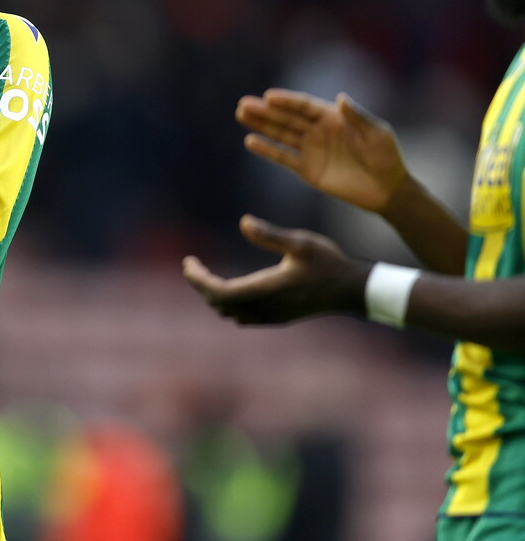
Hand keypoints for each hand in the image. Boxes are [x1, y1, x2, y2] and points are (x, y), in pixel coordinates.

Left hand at [183, 215, 367, 324]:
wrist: (352, 291)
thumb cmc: (328, 262)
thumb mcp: (301, 242)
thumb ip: (270, 234)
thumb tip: (243, 221)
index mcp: (266, 289)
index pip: (220, 292)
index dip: (199, 280)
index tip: (188, 263)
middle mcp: (265, 307)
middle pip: (220, 304)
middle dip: (201, 286)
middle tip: (190, 266)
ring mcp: (272, 316)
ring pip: (230, 313)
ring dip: (213, 296)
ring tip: (204, 275)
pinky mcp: (279, 318)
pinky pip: (243, 317)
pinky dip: (228, 304)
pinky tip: (229, 289)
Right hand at [236, 89, 406, 212]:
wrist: (387, 189)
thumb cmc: (386, 157)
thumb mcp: (377, 133)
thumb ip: (358, 116)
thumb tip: (341, 98)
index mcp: (333, 117)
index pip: (304, 106)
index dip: (287, 101)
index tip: (268, 97)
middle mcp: (318, 131)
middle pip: (287, 118)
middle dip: (265, 111)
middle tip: (243, 104)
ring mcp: (310, 150)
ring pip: (281, 134)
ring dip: (261, 126)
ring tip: (241, 115)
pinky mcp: (307, 169)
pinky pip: (283, 158)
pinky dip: (267, 150)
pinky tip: (250, 141)